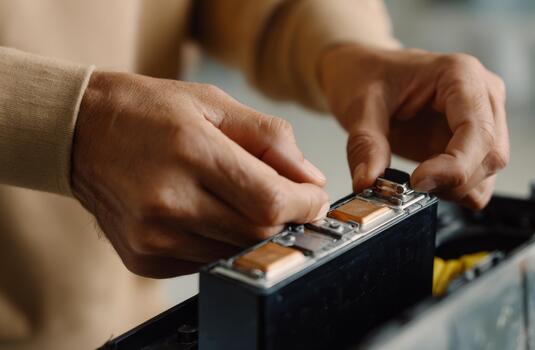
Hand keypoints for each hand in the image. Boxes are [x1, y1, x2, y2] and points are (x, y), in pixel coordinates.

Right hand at [72, 72, 328, 277]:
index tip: (315, 198)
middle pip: (258, 232)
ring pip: (235, 251)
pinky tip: (212, 215)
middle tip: (291, 200)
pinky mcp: (144, 258)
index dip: (305, 205)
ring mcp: (153, 236)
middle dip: (288, 219)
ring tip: (245, 201)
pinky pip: (206, 262)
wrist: (79, 133)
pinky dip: (223, 242)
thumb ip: (270, 139)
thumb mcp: (213, 103)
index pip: (270, 200)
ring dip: (255, 231)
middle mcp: (170, 201)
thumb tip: (311, 179)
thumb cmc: (150, 111)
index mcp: (192, 153)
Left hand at [320, 44, 508, 209]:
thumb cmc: (367, 76)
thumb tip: (368, 182)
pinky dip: (453, 189)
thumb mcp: (358, 106)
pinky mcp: (475, 142)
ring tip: (413, 180)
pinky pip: (478, 179)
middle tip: (409, 187)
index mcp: (460, 74)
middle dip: (452, 182)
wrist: (365, 73)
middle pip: (492, 155)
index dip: (454, 167)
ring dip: (453, 189)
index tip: (417, 183)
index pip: (478, 131)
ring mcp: (485, 118)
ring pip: (488, 172)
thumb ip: (365, 144)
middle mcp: (482, 94)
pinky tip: (425, 178)